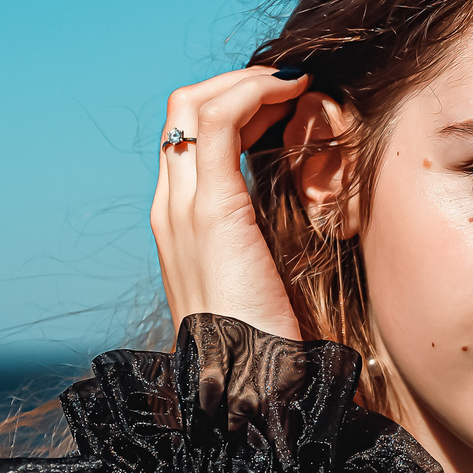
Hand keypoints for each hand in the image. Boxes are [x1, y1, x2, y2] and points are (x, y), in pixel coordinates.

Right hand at [151, 67, 315, 340]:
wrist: (249, 392)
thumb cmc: (267, 345)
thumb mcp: (263, 282)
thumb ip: (265, 241)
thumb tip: (302, 210)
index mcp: (179, 226)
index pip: (188, 139)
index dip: (232, 106)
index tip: (284, 103)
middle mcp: (170, 210)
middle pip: (182, 111)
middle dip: (236, 83)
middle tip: (292, 84)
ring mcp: (182, 209)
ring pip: (193, 104)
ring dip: (247, 81)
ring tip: (296, 83)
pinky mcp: (211, 213)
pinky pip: (219, 122)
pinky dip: (254, 94)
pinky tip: (295, 93)